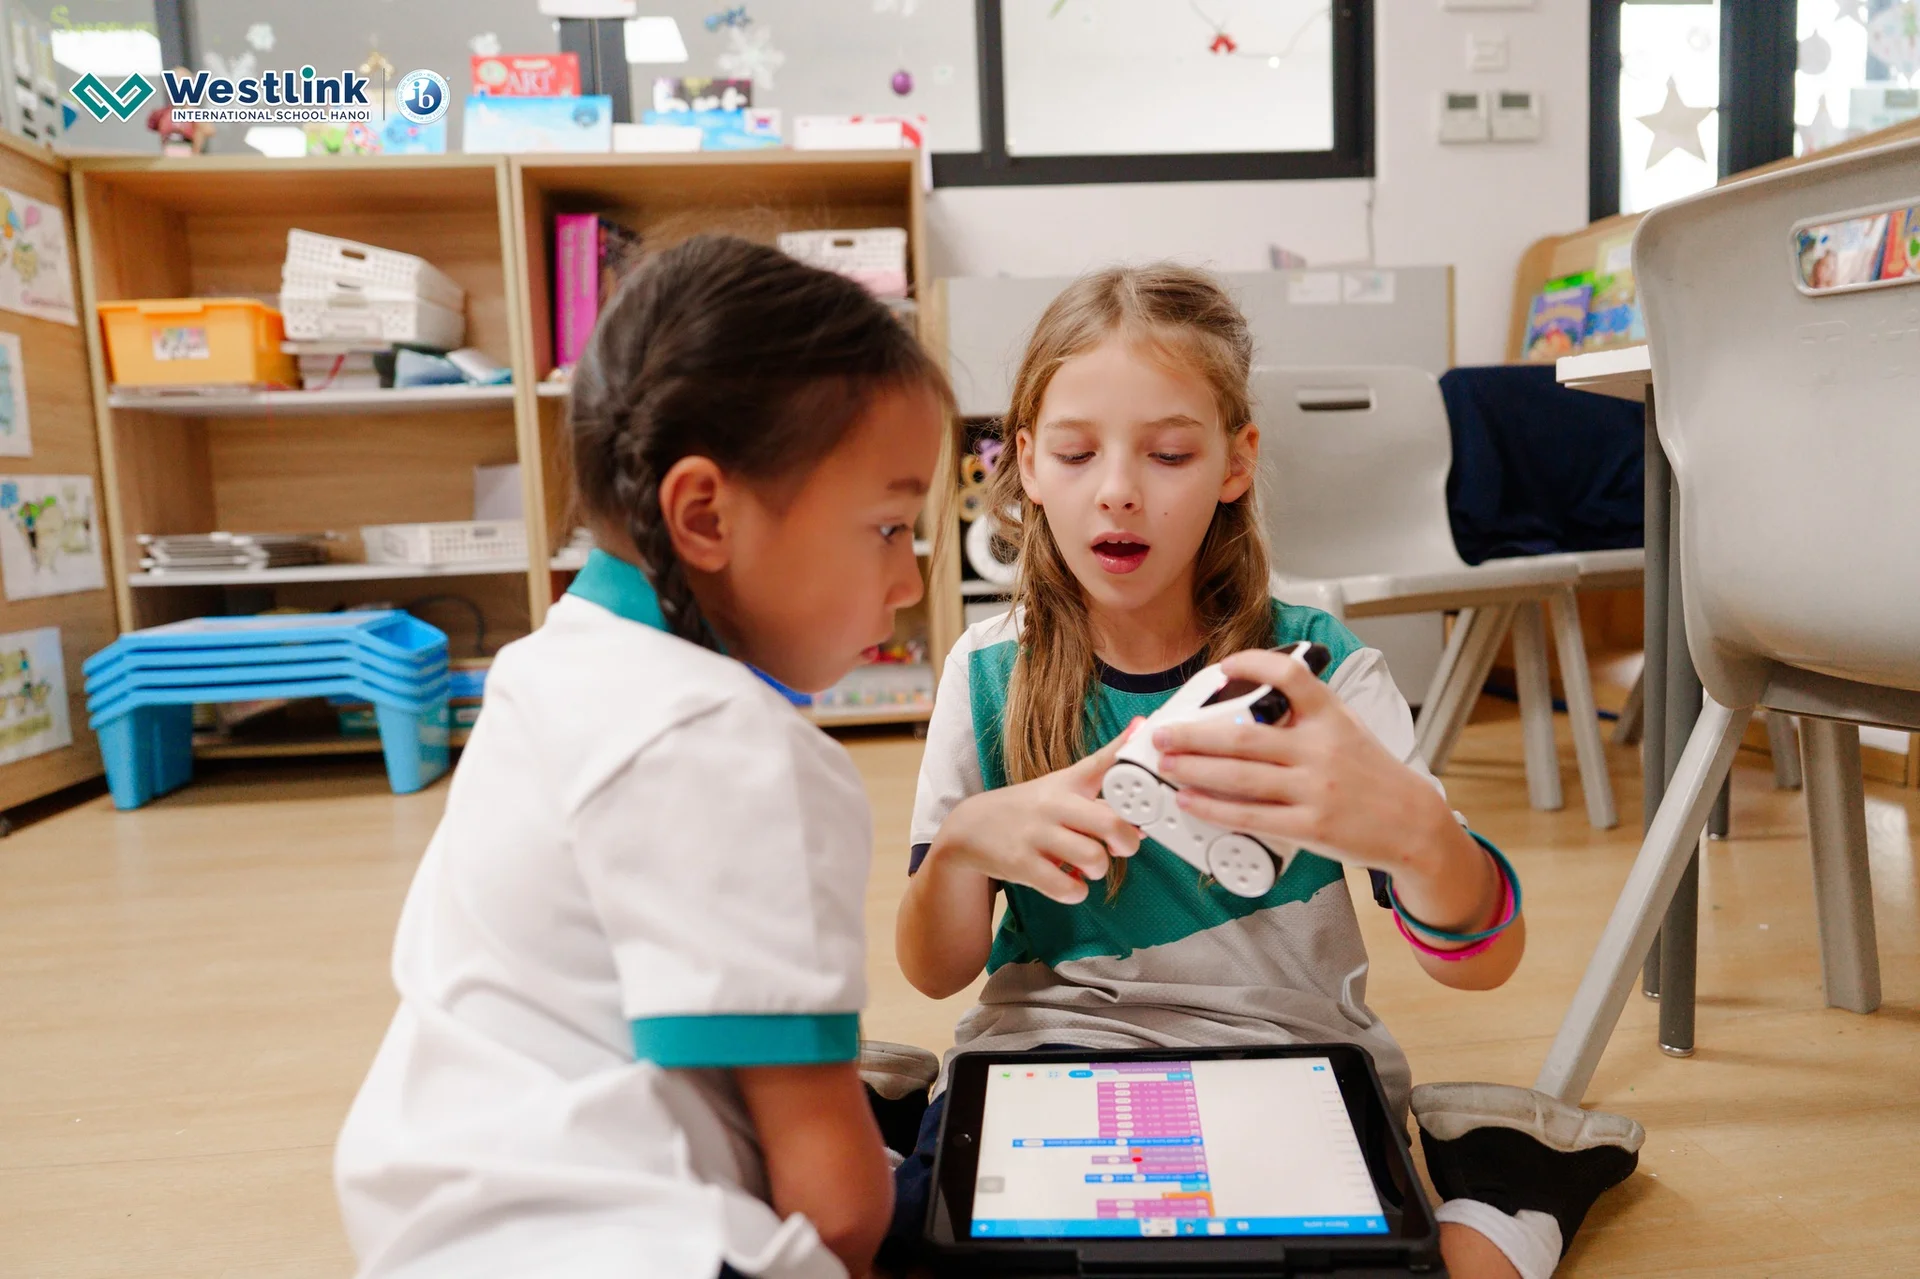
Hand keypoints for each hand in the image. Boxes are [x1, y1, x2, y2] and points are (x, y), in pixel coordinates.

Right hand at [927, 721, 1144, 903]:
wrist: (969, 828)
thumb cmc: (1029, 810)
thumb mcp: (1061, 786)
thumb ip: (1102, 786)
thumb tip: (1142, 784)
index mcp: (1066, 783)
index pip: (1101, 762)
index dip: (1127, 753)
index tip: (1146, 745)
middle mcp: (1053, 804)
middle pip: (1109, 823)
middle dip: (1128, 843)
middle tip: (1121, 848)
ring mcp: (1036, 835)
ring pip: (1092, 858)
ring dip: (1099, 870)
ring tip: (1089, 867)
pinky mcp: (1022, 864)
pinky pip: (1067, 888)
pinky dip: (1076, 892)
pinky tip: (1069, 883)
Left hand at [1151, 650, 1455, 877]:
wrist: (1414, 823)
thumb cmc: (1373, 775)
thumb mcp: (1348, 728)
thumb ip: (1305, 713)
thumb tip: (1248, 704)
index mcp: (1330, 717)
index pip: (1288, 676)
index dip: (1251, 665)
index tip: (1221, 668)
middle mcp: (1320, 749)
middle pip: (1243, 735)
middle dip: (1194, 734)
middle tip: (1162, 733)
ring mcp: (1314, 789)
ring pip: (1239, 776)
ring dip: (1194, 769)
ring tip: (1166, 763)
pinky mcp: (1310, 827)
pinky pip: (1250, 816)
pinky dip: (1214, 808)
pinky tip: (1190, 800)